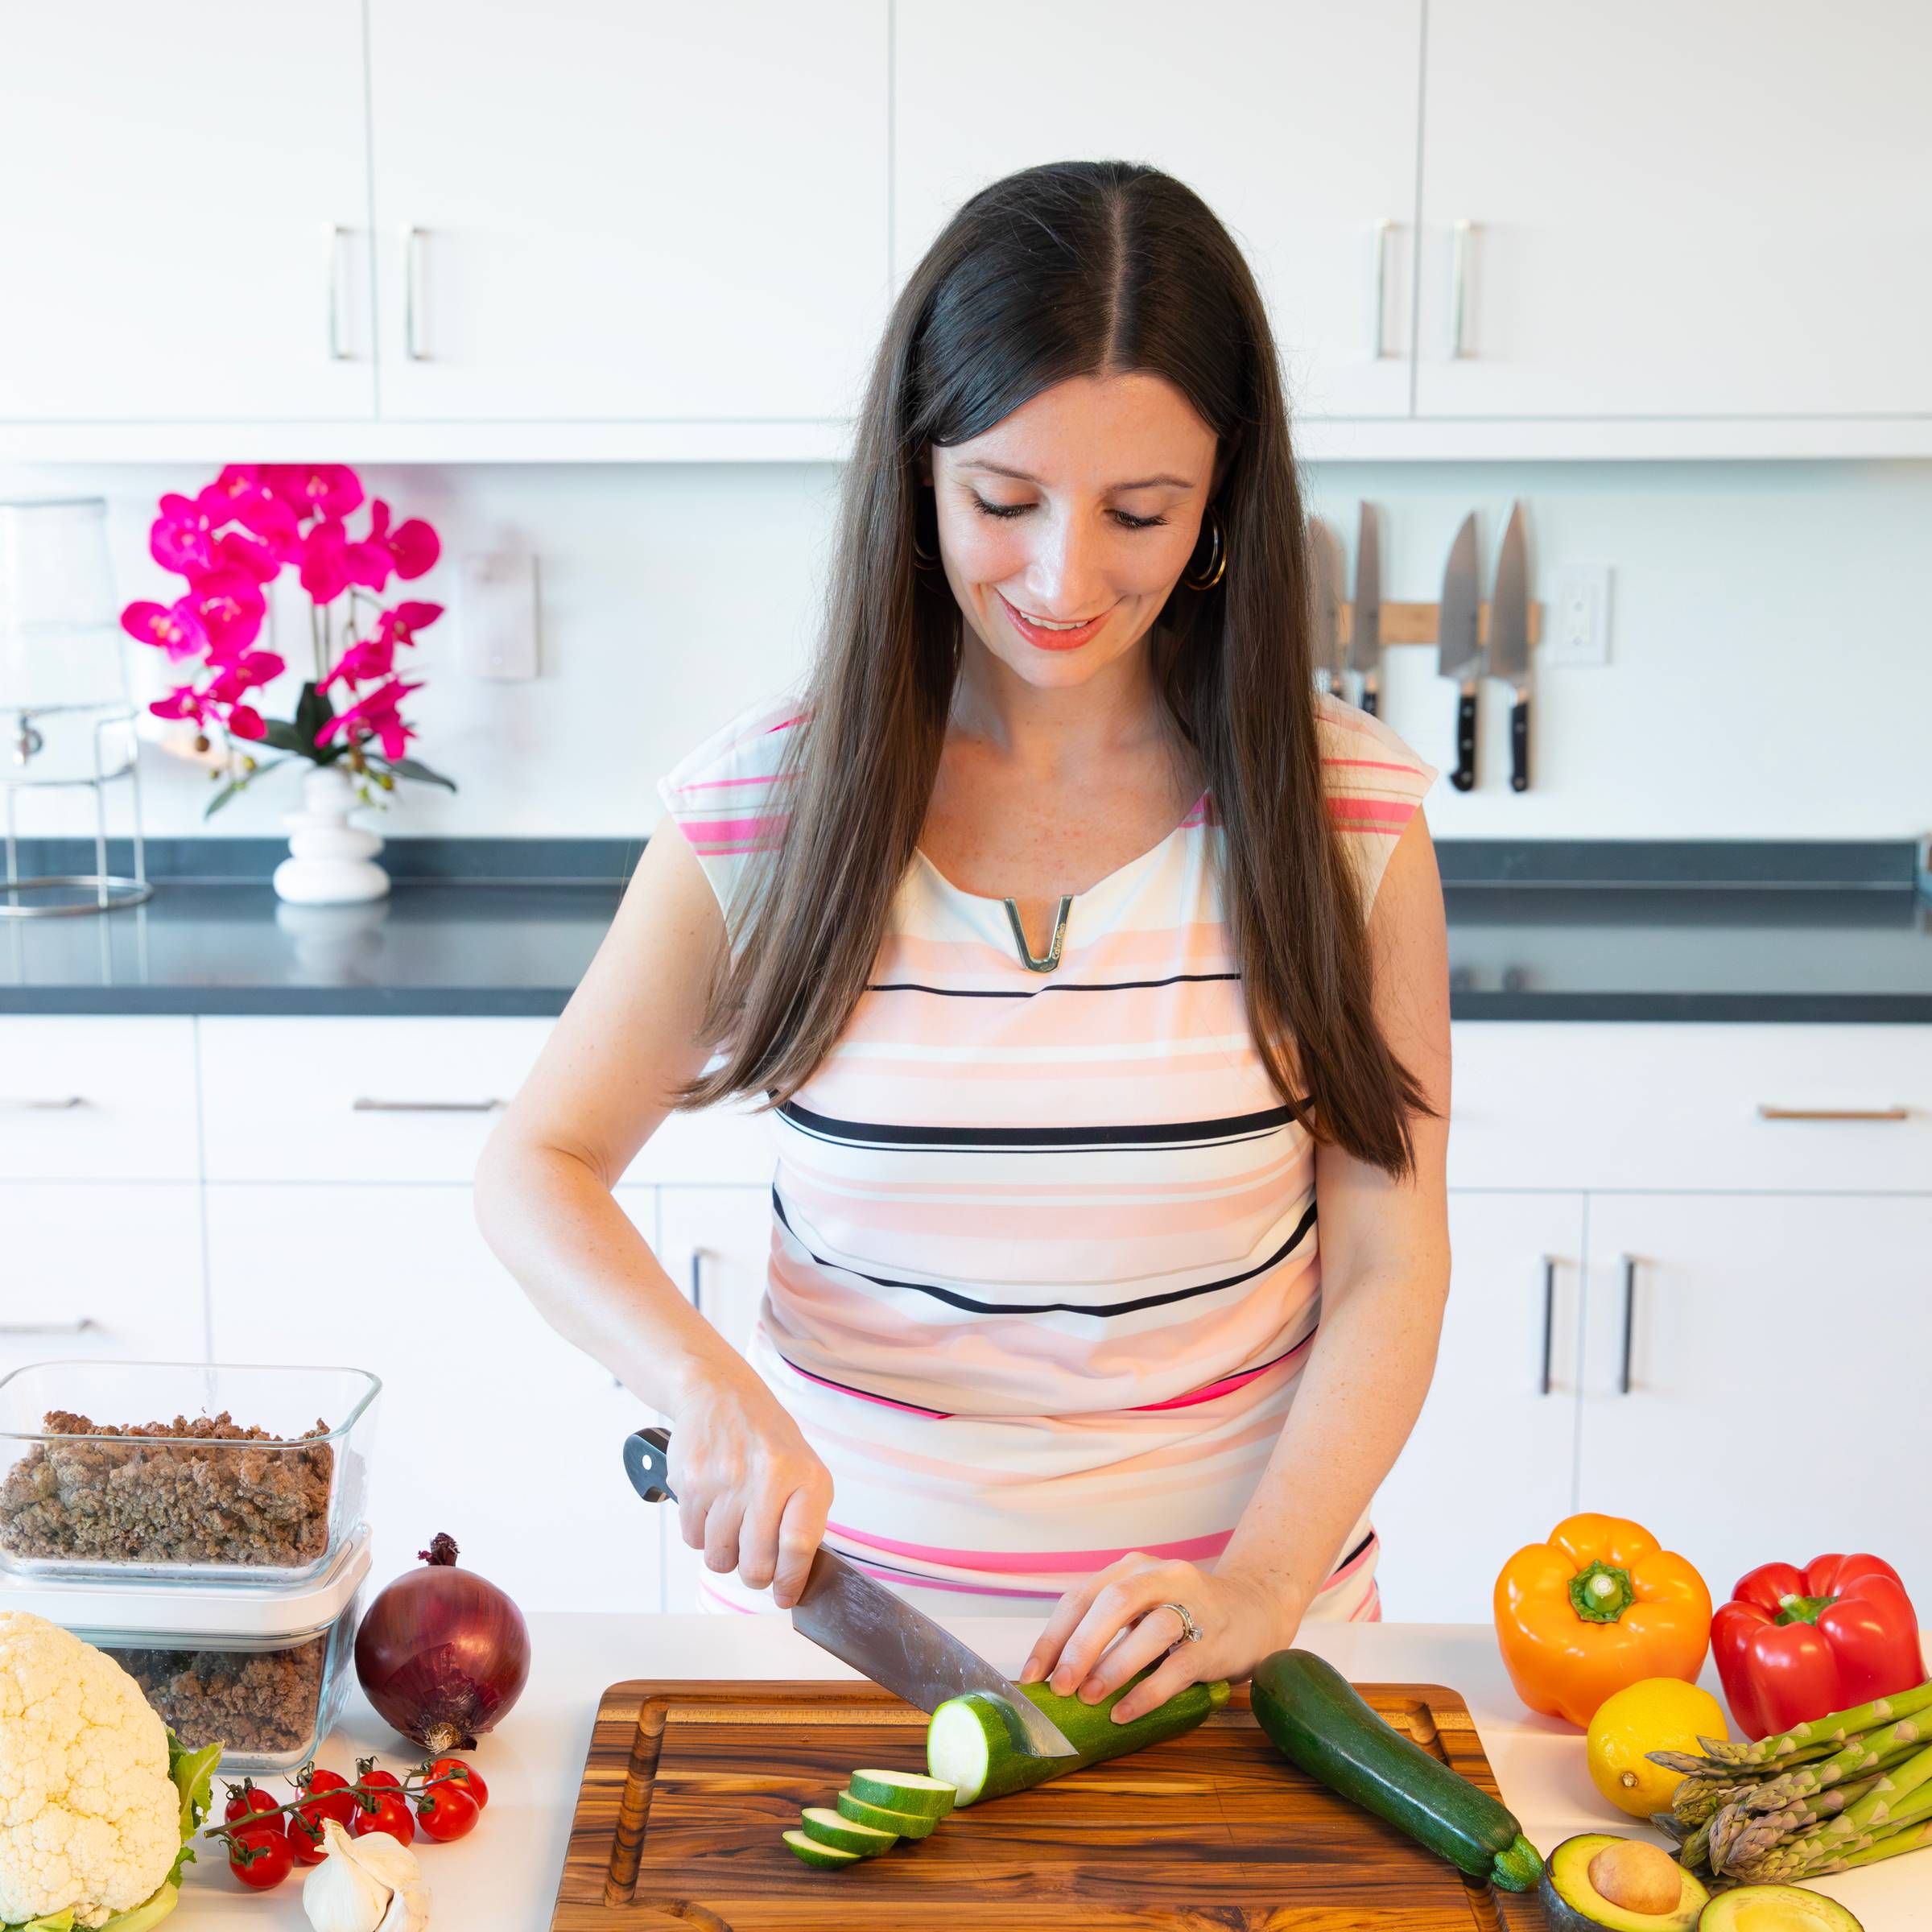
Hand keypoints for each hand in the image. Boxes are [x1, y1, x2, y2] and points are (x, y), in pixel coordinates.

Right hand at [667, 1363, 831, 1609]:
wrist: (720, 1394)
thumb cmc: (766, 1440)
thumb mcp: (803, 1469)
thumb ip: (803, 1519)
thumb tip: (793, 1577)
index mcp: (806, 1477)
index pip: (799, 1547)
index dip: (789, 1581)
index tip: (784, 1596)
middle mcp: (769, 1477)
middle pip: (756, 1564)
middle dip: (754, 1575)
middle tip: (753, 1563)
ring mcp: (727, 1480)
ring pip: (720, 1558)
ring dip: (724, 1554)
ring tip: (731, 1525)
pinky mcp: (692, 1482)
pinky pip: (693, 1538)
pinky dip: (701, 1534)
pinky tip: (711, 1507)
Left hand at [1018, 1556, 1307, 1723]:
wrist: (1256, 1609)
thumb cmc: (1184, 1614)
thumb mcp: (1142, 1607)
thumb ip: (1105, 1626)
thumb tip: (1054, 1675)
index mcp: (1133, 1568)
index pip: (1082, 1597)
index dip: (1053, 1636)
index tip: (1032, 1676)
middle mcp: (1161, 1576)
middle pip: (1114, 1602)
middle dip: (1080, 1646)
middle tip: (1059, 1688)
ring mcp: (1192, 1607)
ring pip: (1149, 1629)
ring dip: (1114, 1666)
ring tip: (1088, 1699)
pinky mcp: (1214, 1640)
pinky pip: (1177, 1666)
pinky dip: (1147, 1691)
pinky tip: (1125, 1712)